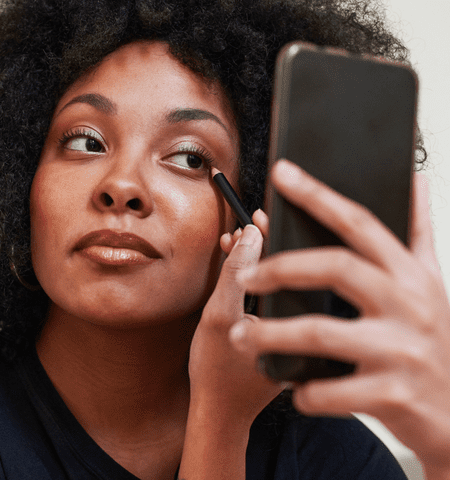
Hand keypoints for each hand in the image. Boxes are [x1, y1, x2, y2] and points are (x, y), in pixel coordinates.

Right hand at [188, 222, 280, 427]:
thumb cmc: (217, 371)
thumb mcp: (219, 316)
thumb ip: (235, 274)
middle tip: (249, 225)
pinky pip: (275, 295)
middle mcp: (306, 328)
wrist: (220, 414)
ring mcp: (296, 332)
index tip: (258, 217)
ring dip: (259, 259)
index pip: (295, 264)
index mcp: (300, 322)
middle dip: (266, 243)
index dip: (274, 235)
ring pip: (283, 281)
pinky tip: (241, 268)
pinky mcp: (285, 334)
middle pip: (293, 269)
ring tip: (238, 243)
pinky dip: (258, 278)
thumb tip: (252, 234)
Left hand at [229, 159, 449, 478]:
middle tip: (245, 277)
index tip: (281, 172)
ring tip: (239, 334)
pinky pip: (329, 390)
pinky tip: (291, 386)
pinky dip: (302, 389)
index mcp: (410, 275)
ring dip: (270, 333)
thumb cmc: (436, 343)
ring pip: (319, 332)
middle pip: (334, 268)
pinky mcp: (391, 396)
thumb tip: (417, 179)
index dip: (318, 195)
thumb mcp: (432, 284)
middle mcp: (408, 306)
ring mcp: (401, 352)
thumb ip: (418, 233)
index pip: (359, 223)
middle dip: (280, 269)